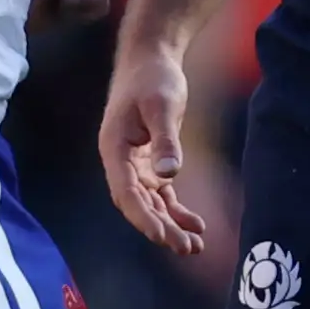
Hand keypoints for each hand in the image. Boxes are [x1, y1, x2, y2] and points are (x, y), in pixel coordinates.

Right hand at [98, 46, 208, 254]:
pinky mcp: (151, 162)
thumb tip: (170, 175)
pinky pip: (162, 194)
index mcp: (114, 148)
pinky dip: (176, 210)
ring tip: (194, 246)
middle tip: (187, 248)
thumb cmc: (153, 78)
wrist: (151, 59)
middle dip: (161, 229)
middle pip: (138, 204)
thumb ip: (165, 139)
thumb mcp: (162, 104)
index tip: (162, 236)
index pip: (126, 192)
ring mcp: (135, 164)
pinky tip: (195, 225)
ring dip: (170, 225)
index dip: (143, 216)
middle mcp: (121, 162)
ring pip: (151, 203)